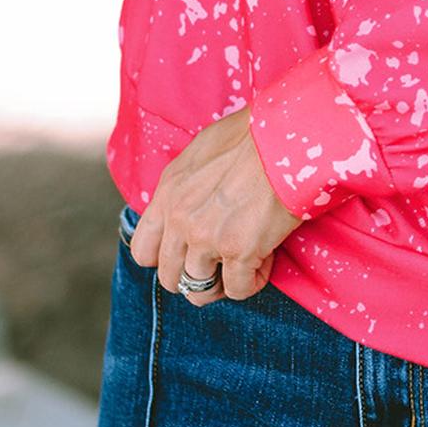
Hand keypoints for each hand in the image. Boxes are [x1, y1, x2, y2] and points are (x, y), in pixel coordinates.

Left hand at [127, 105, 307, 302]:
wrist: (283, 137)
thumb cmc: (251, 136)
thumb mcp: (201, 153)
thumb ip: (187, 186)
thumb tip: (193, 202)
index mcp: (168, 195)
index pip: (143, 251)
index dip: (166, 259)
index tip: (189, 253)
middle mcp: (180, 220)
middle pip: (170, 278)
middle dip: (196, 277)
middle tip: (220, 264)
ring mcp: (206, 238)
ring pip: (199, 290)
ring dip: (222, 283)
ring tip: (243, 264)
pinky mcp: (238, 251)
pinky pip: (237, 289)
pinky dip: (252, 281)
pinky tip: (265, 260)